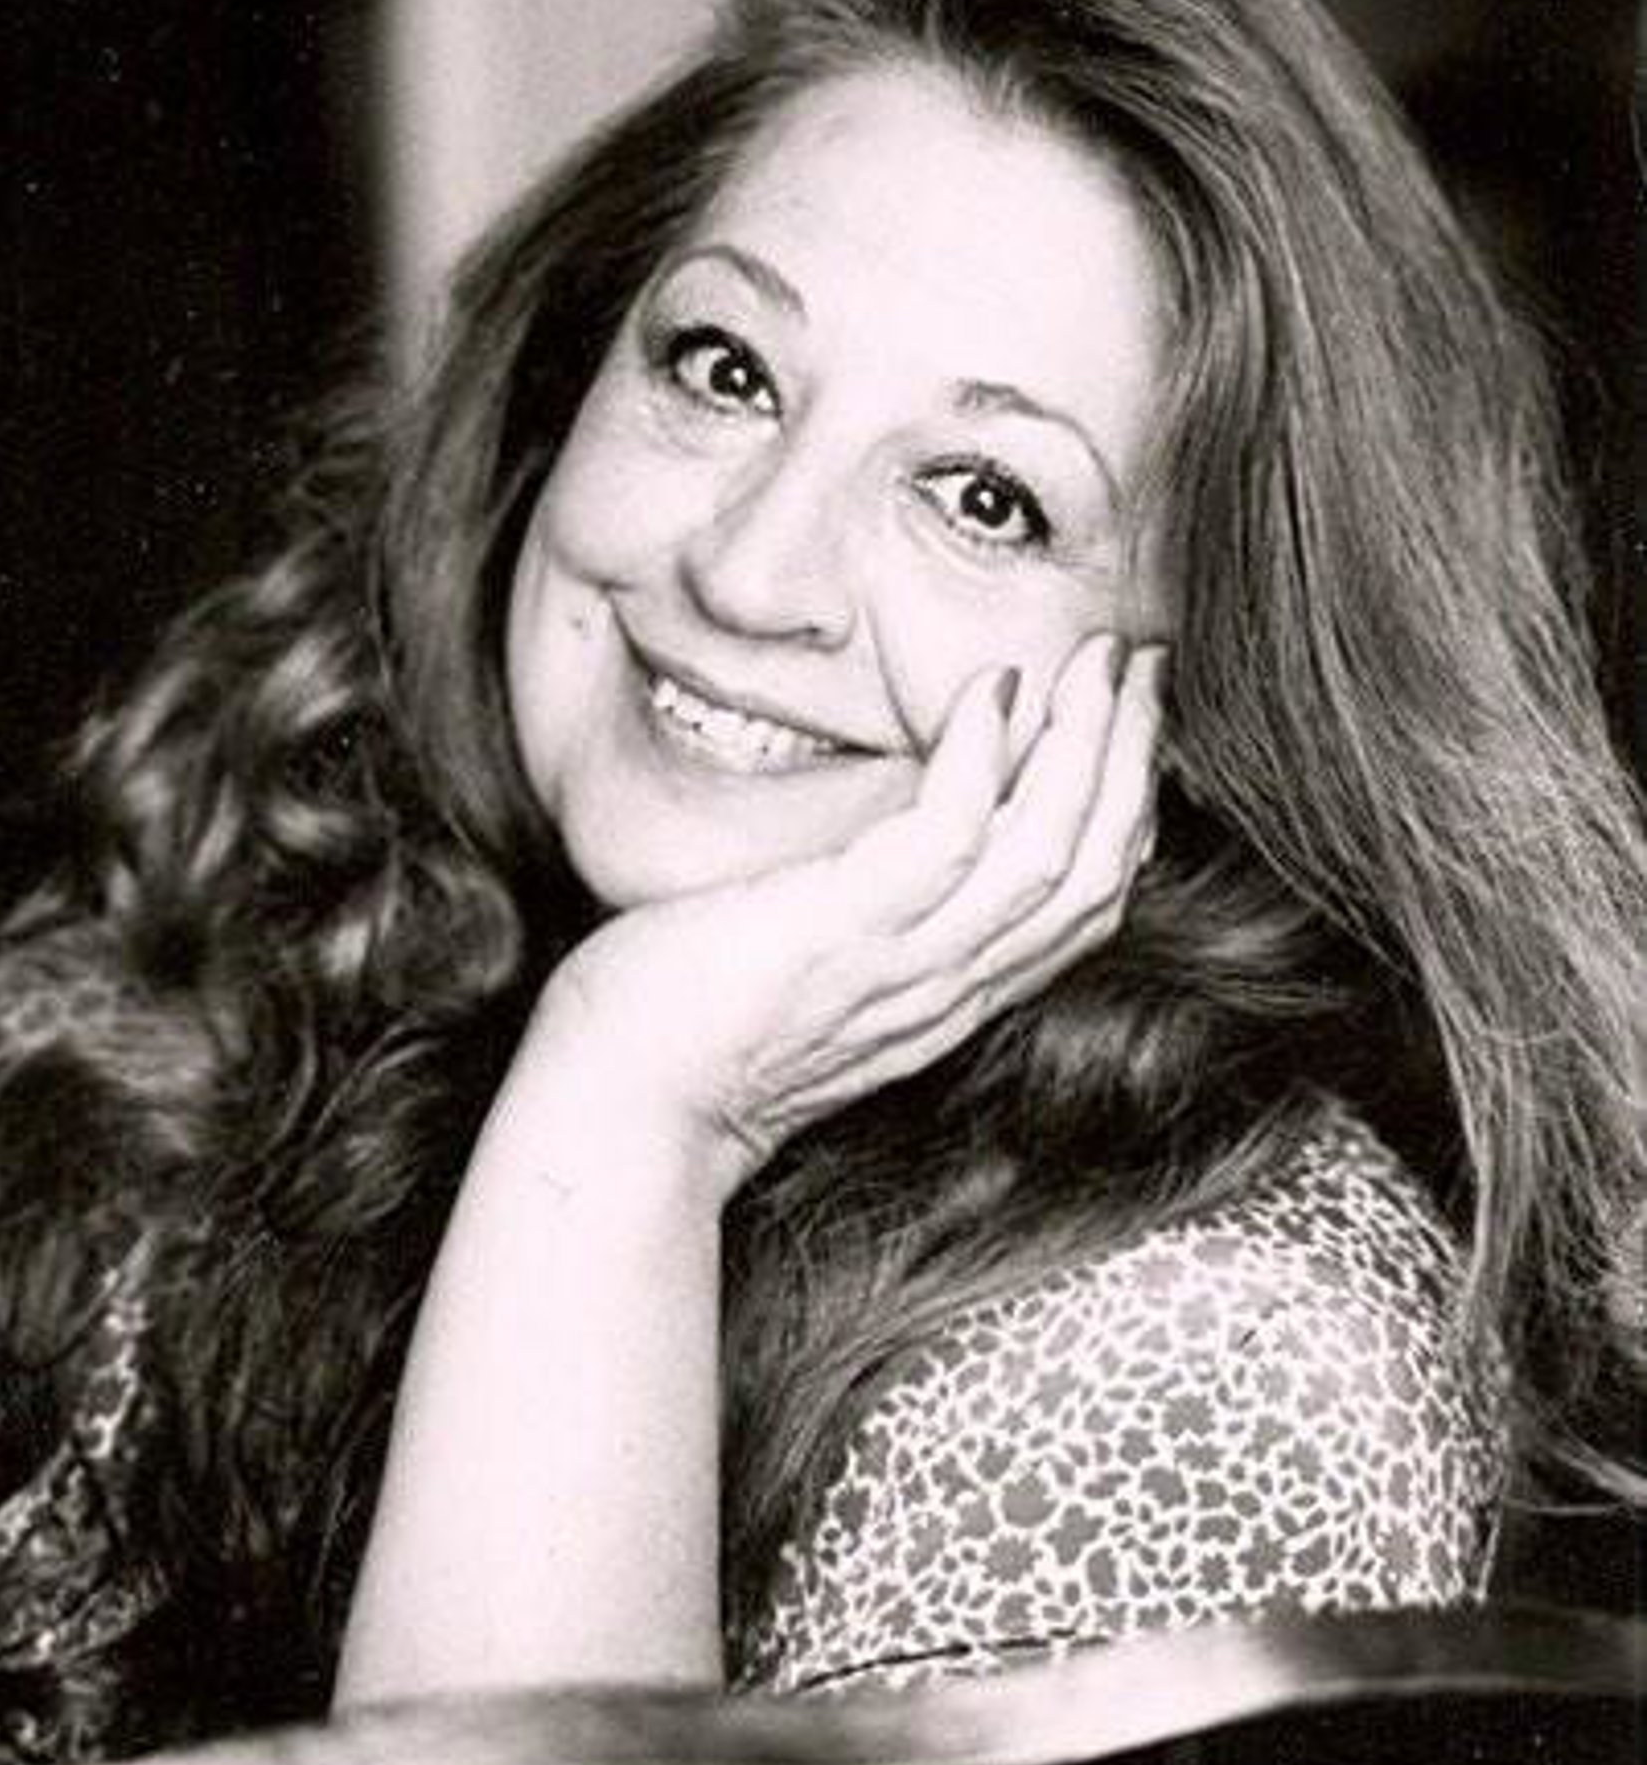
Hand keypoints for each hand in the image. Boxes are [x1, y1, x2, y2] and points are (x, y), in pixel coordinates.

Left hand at [534, 631, 1166, 1195]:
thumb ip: (874, 910)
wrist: (617, 1103)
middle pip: (1092, 874)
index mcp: (949, 995)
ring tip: (1099, 661)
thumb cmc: (687, 1017)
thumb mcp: (816, 962)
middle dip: (1134, 761)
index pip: (1083, 906)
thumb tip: (898, 820)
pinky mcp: (845, 933)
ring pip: (1049, 856)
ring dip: (1089, 748)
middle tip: (1147, 664)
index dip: (1126, 809)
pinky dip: (983, 761)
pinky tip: (991, 690)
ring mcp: (904, 965)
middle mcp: (948, 989)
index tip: (1135, 721)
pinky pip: (951, 841)